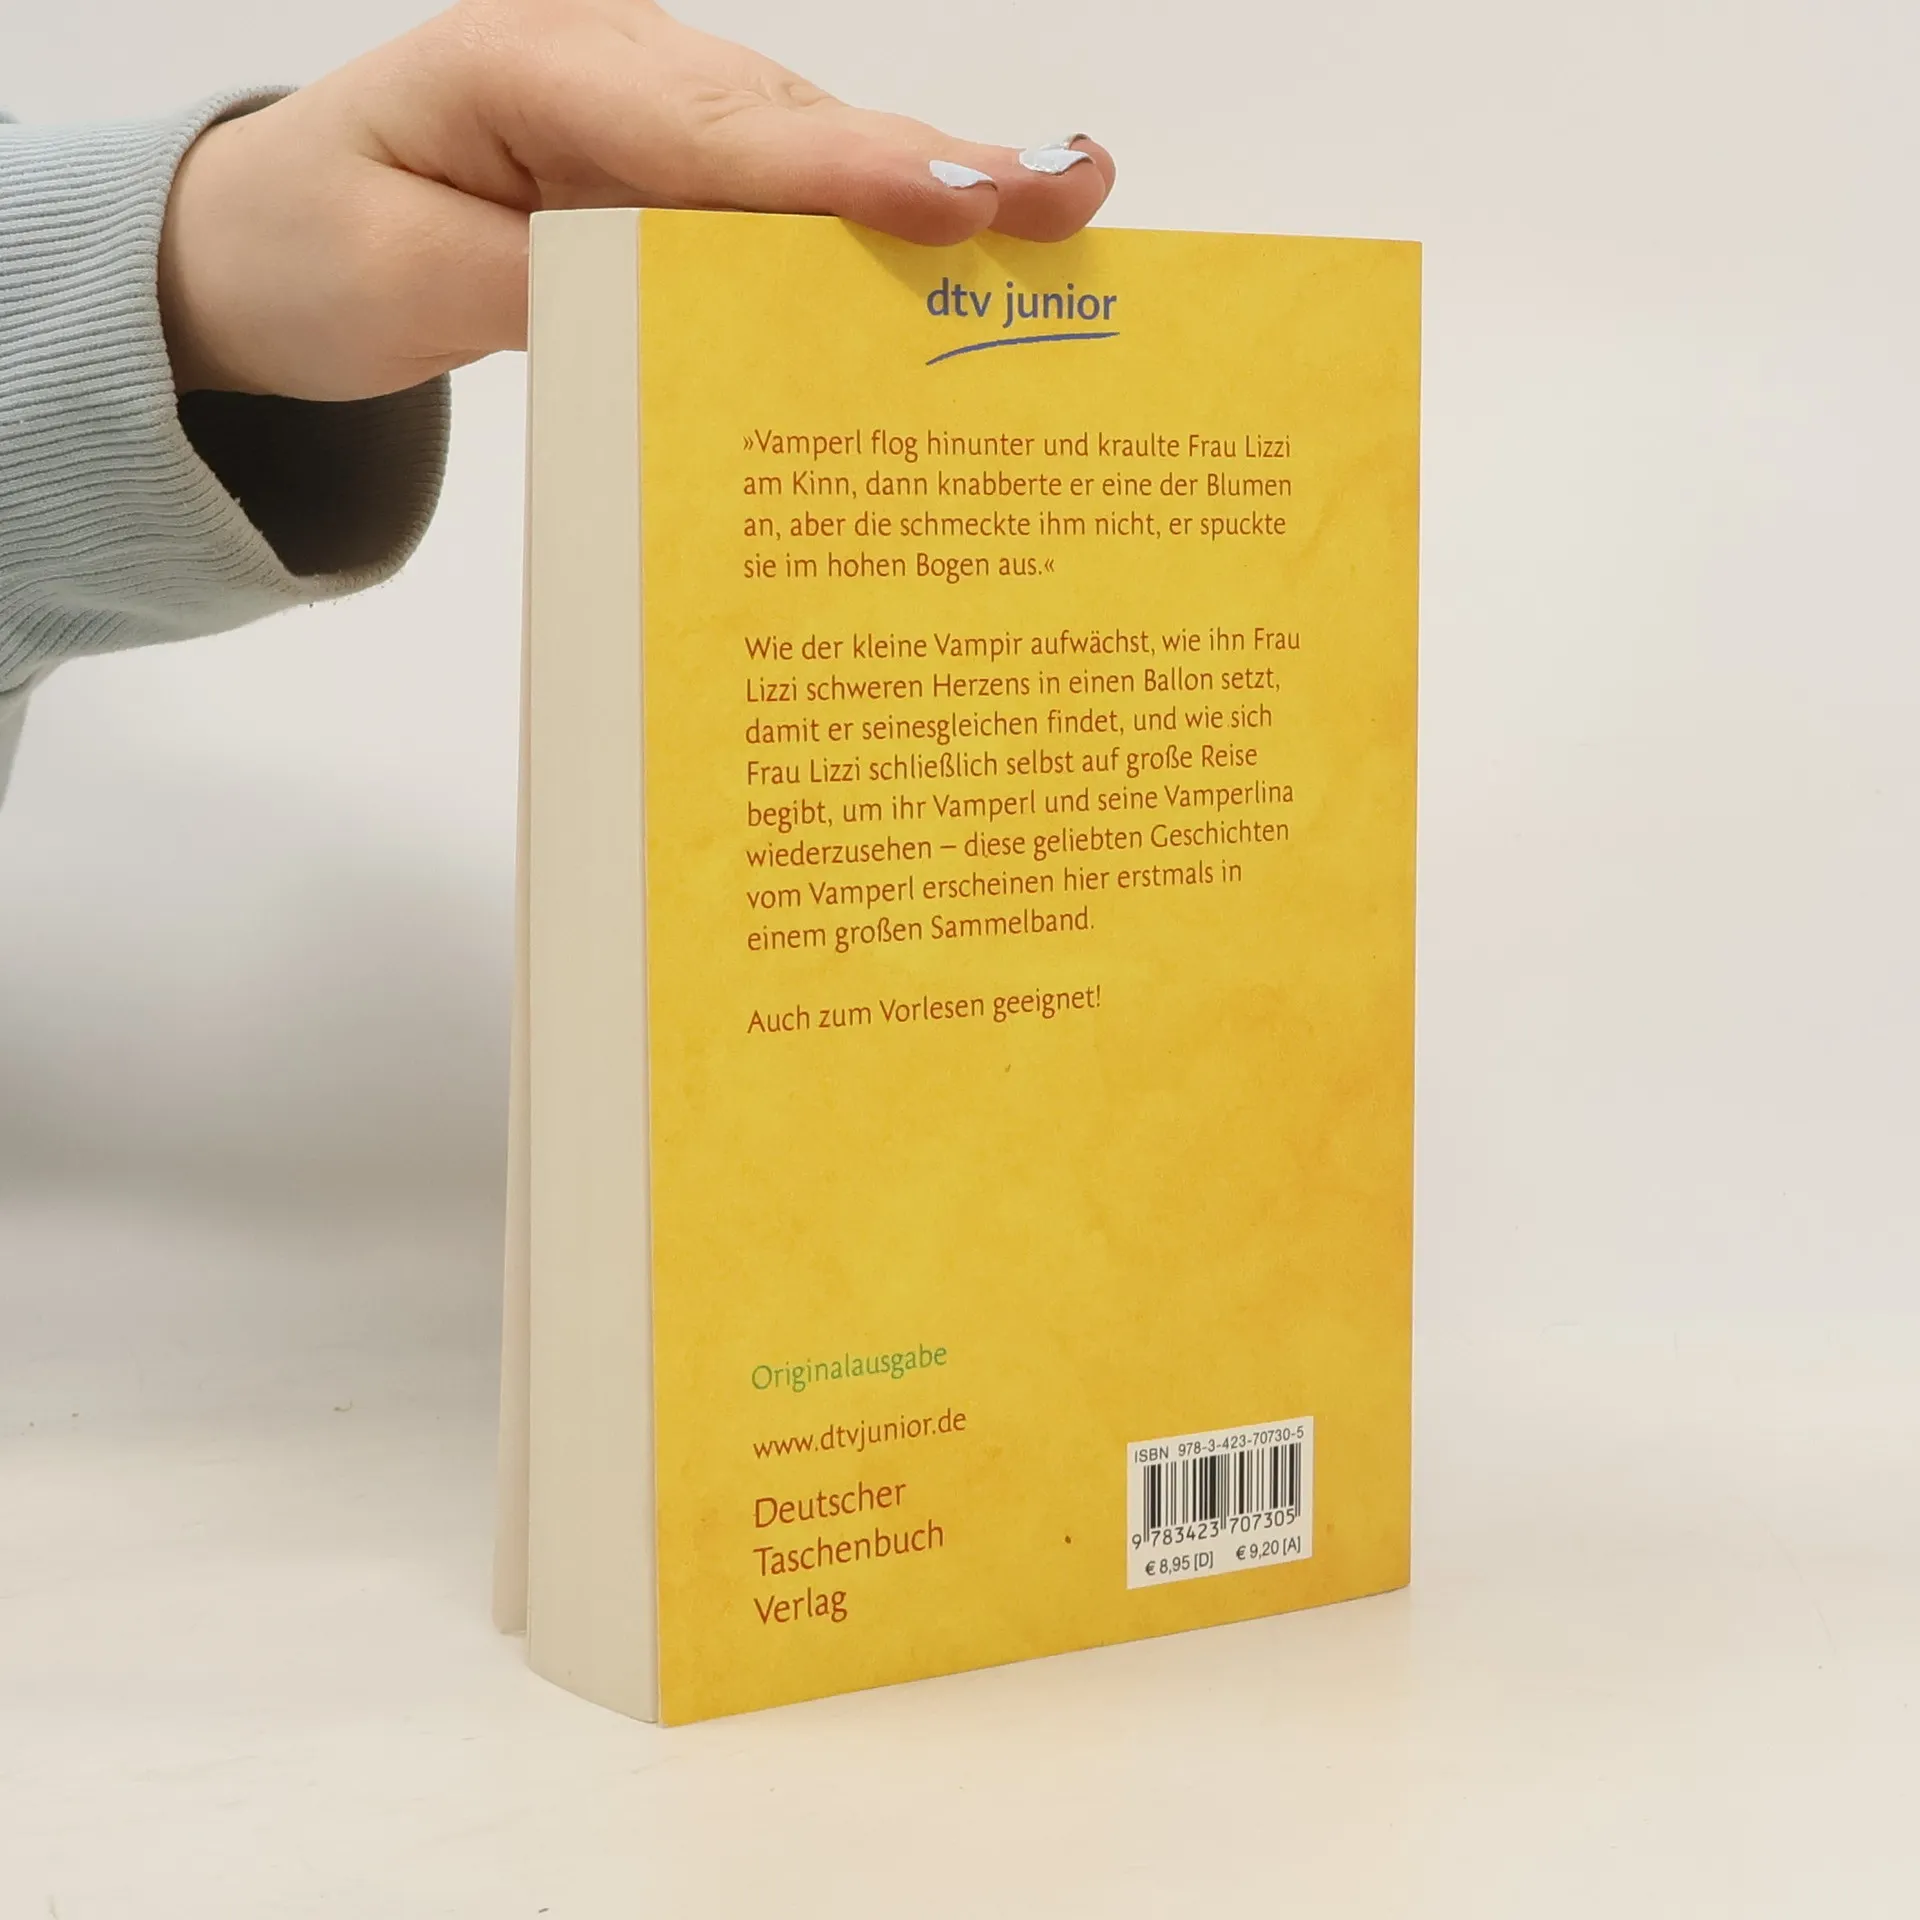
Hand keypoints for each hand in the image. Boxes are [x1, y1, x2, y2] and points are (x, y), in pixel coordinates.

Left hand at [157, 0, 1115, 399]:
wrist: (265, 240)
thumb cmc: (314, 246)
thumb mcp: (400, 281)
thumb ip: (543, 287)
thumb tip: (699, 315)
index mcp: (531, 64)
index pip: (707, 132)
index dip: (839, 171)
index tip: (955, 198)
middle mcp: (615, 67)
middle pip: (792, 129)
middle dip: (933, 168)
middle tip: (1071, 194)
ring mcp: (652, 114)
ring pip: (809, 159)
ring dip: (933, 198)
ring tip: (1059, 216)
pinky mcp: (673, 172)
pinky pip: (785, 206)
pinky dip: (874, 237)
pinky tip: (972, 250)